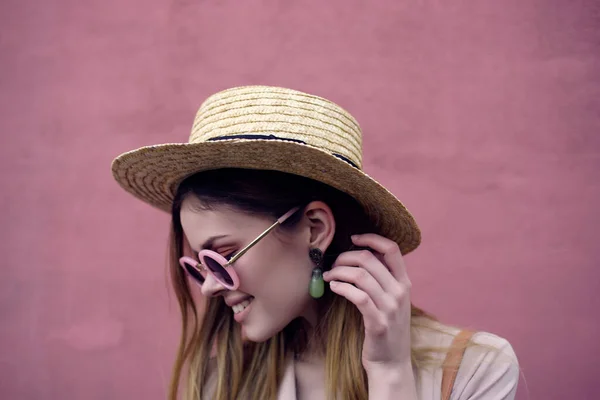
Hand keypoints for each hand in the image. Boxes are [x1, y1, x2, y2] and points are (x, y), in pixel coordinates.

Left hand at [323, 233, 411, 370]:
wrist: (391, 363)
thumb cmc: (386, 328)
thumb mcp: (392, 301)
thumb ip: (383, 280)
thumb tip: (360, 256)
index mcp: (404, 283)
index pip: (392, 249)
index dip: (371, 238)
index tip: (353, 238)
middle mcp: (399, 292)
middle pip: (369, 259)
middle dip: (345, 257)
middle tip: (333, 264)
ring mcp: (390, 308)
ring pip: (361, 275)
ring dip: (339, 271)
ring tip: (328, 276)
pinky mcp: (378, 322)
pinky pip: (358, 296)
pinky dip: (342, 287)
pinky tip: (333, 287)